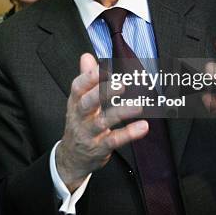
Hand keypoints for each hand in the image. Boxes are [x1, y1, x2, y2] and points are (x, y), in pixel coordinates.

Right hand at [56, 53, 148, 192]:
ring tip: (139, 106)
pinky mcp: (100, 148)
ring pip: (103, 122)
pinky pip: (114, 140)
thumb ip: (85, 79)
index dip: (88, 78)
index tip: (102, 67)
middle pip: (87, 103)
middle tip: (120, 83)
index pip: (78, 88)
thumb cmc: (79, 123)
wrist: (72, 158)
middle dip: (102, 93)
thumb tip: (86, 56)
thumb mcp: (78, 101)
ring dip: (121, 112)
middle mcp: (79, 117)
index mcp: (75, 102)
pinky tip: (143, 126)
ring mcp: (89, 133)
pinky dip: (129, 134)